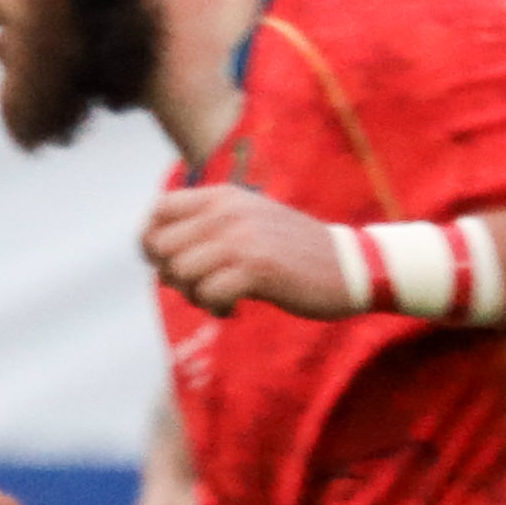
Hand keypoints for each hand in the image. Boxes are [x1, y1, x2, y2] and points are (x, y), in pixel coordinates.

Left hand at [139, 183, 351, 318]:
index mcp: (223, 196)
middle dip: (171, 275)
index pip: (158, 210)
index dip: (152, 241)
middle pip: (159, 247)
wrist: (353, 266)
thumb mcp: (247, 222)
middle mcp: (229, 211)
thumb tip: (152, 251)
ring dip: (193, 295)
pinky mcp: (258, 268)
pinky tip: (234, 308)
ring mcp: (243, 238)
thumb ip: (204, 227)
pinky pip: (207, 294)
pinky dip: (215, 308)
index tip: (172, 262)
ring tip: (220, 297)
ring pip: (178, 272)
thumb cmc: (292, 252)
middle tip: (201, 285)